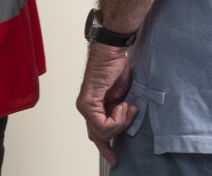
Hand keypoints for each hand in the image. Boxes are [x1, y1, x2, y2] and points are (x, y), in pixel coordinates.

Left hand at [76, 43, 137, 166]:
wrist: (111, 53)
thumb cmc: (116, 68)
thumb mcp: (122, 96)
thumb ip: (120, 110)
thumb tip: (125, 122)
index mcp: (94, 106)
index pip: (96, 131)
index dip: (105, 146)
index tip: (113, 157)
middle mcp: (87, 108)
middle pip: (97, 136)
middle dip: (107, 146)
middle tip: (114, 157)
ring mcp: (85, 106)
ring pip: (102, 132)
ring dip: (120, 122)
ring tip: (126, 106)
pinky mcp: (87, 103)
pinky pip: (103, 124)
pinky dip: (117, 117)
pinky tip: (121, 104)